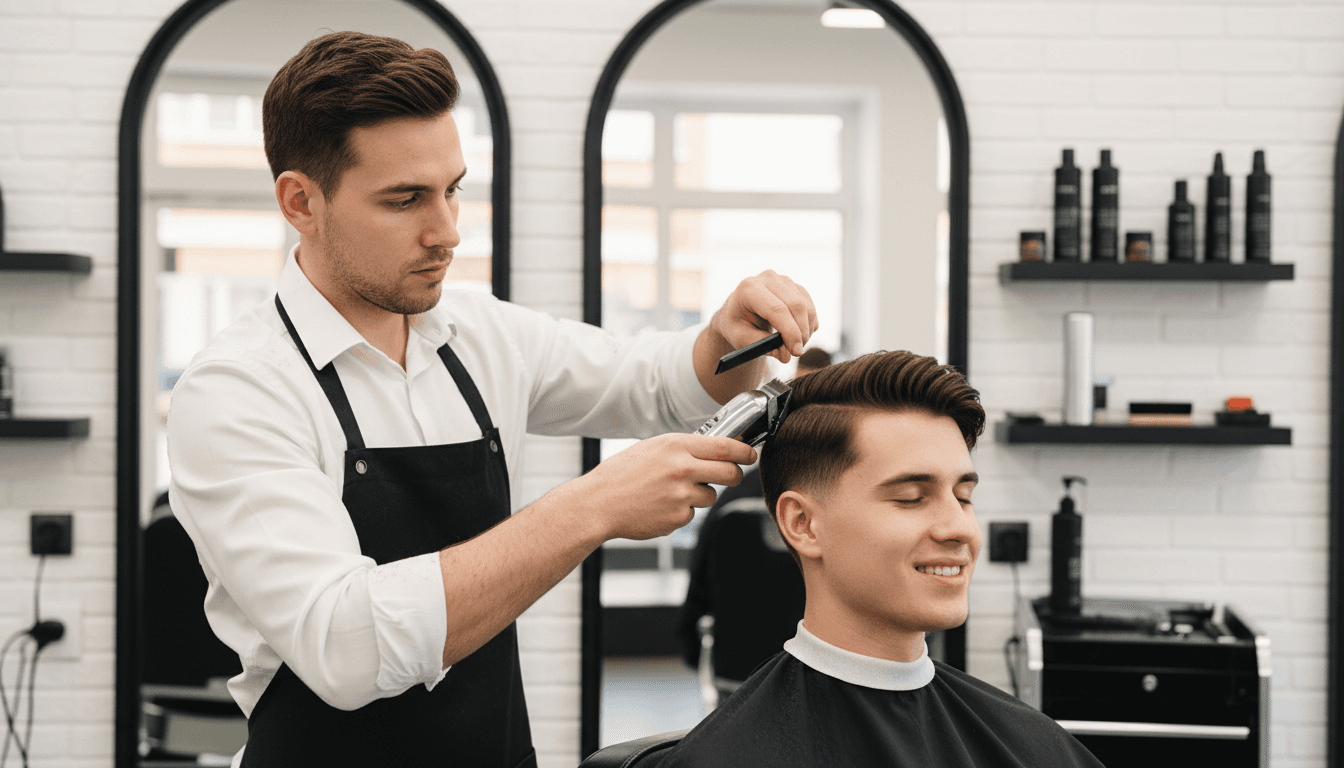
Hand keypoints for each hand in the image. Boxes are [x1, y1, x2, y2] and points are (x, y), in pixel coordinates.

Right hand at [570, 433, 756, 541]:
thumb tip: (713, 451)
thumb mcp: (652, 448)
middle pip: (730, 473)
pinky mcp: (678, 518)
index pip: (725, 446)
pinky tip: (660, 506)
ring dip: (700, 495)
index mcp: (676, 446)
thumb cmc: (622, 474)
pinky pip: (692, 514)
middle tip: (731, 476)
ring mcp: (682, 495)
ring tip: (671, 493)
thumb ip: (683, 449)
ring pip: (711, 496)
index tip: (750, 454)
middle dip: (735, 475)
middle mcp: (683, 469)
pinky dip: (681, 512)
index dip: (744, 451)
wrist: (599, 503)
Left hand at [709, 270, 817, 362]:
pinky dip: (808, 324)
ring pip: (806, 307)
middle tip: (797, 352)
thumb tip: (786, 355)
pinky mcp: (794, 286)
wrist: (739, 311)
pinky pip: (810, 307)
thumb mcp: (741, 338)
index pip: (777, 309)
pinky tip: (796, 334)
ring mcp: (783, 280)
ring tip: (793, 345)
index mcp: (749, 289)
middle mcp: (767, 278)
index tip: (796, 352)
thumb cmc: (738, 325)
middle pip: (796, 306)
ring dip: (806, 331)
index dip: (790, 331)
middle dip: (801, 333)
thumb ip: (763, 346)